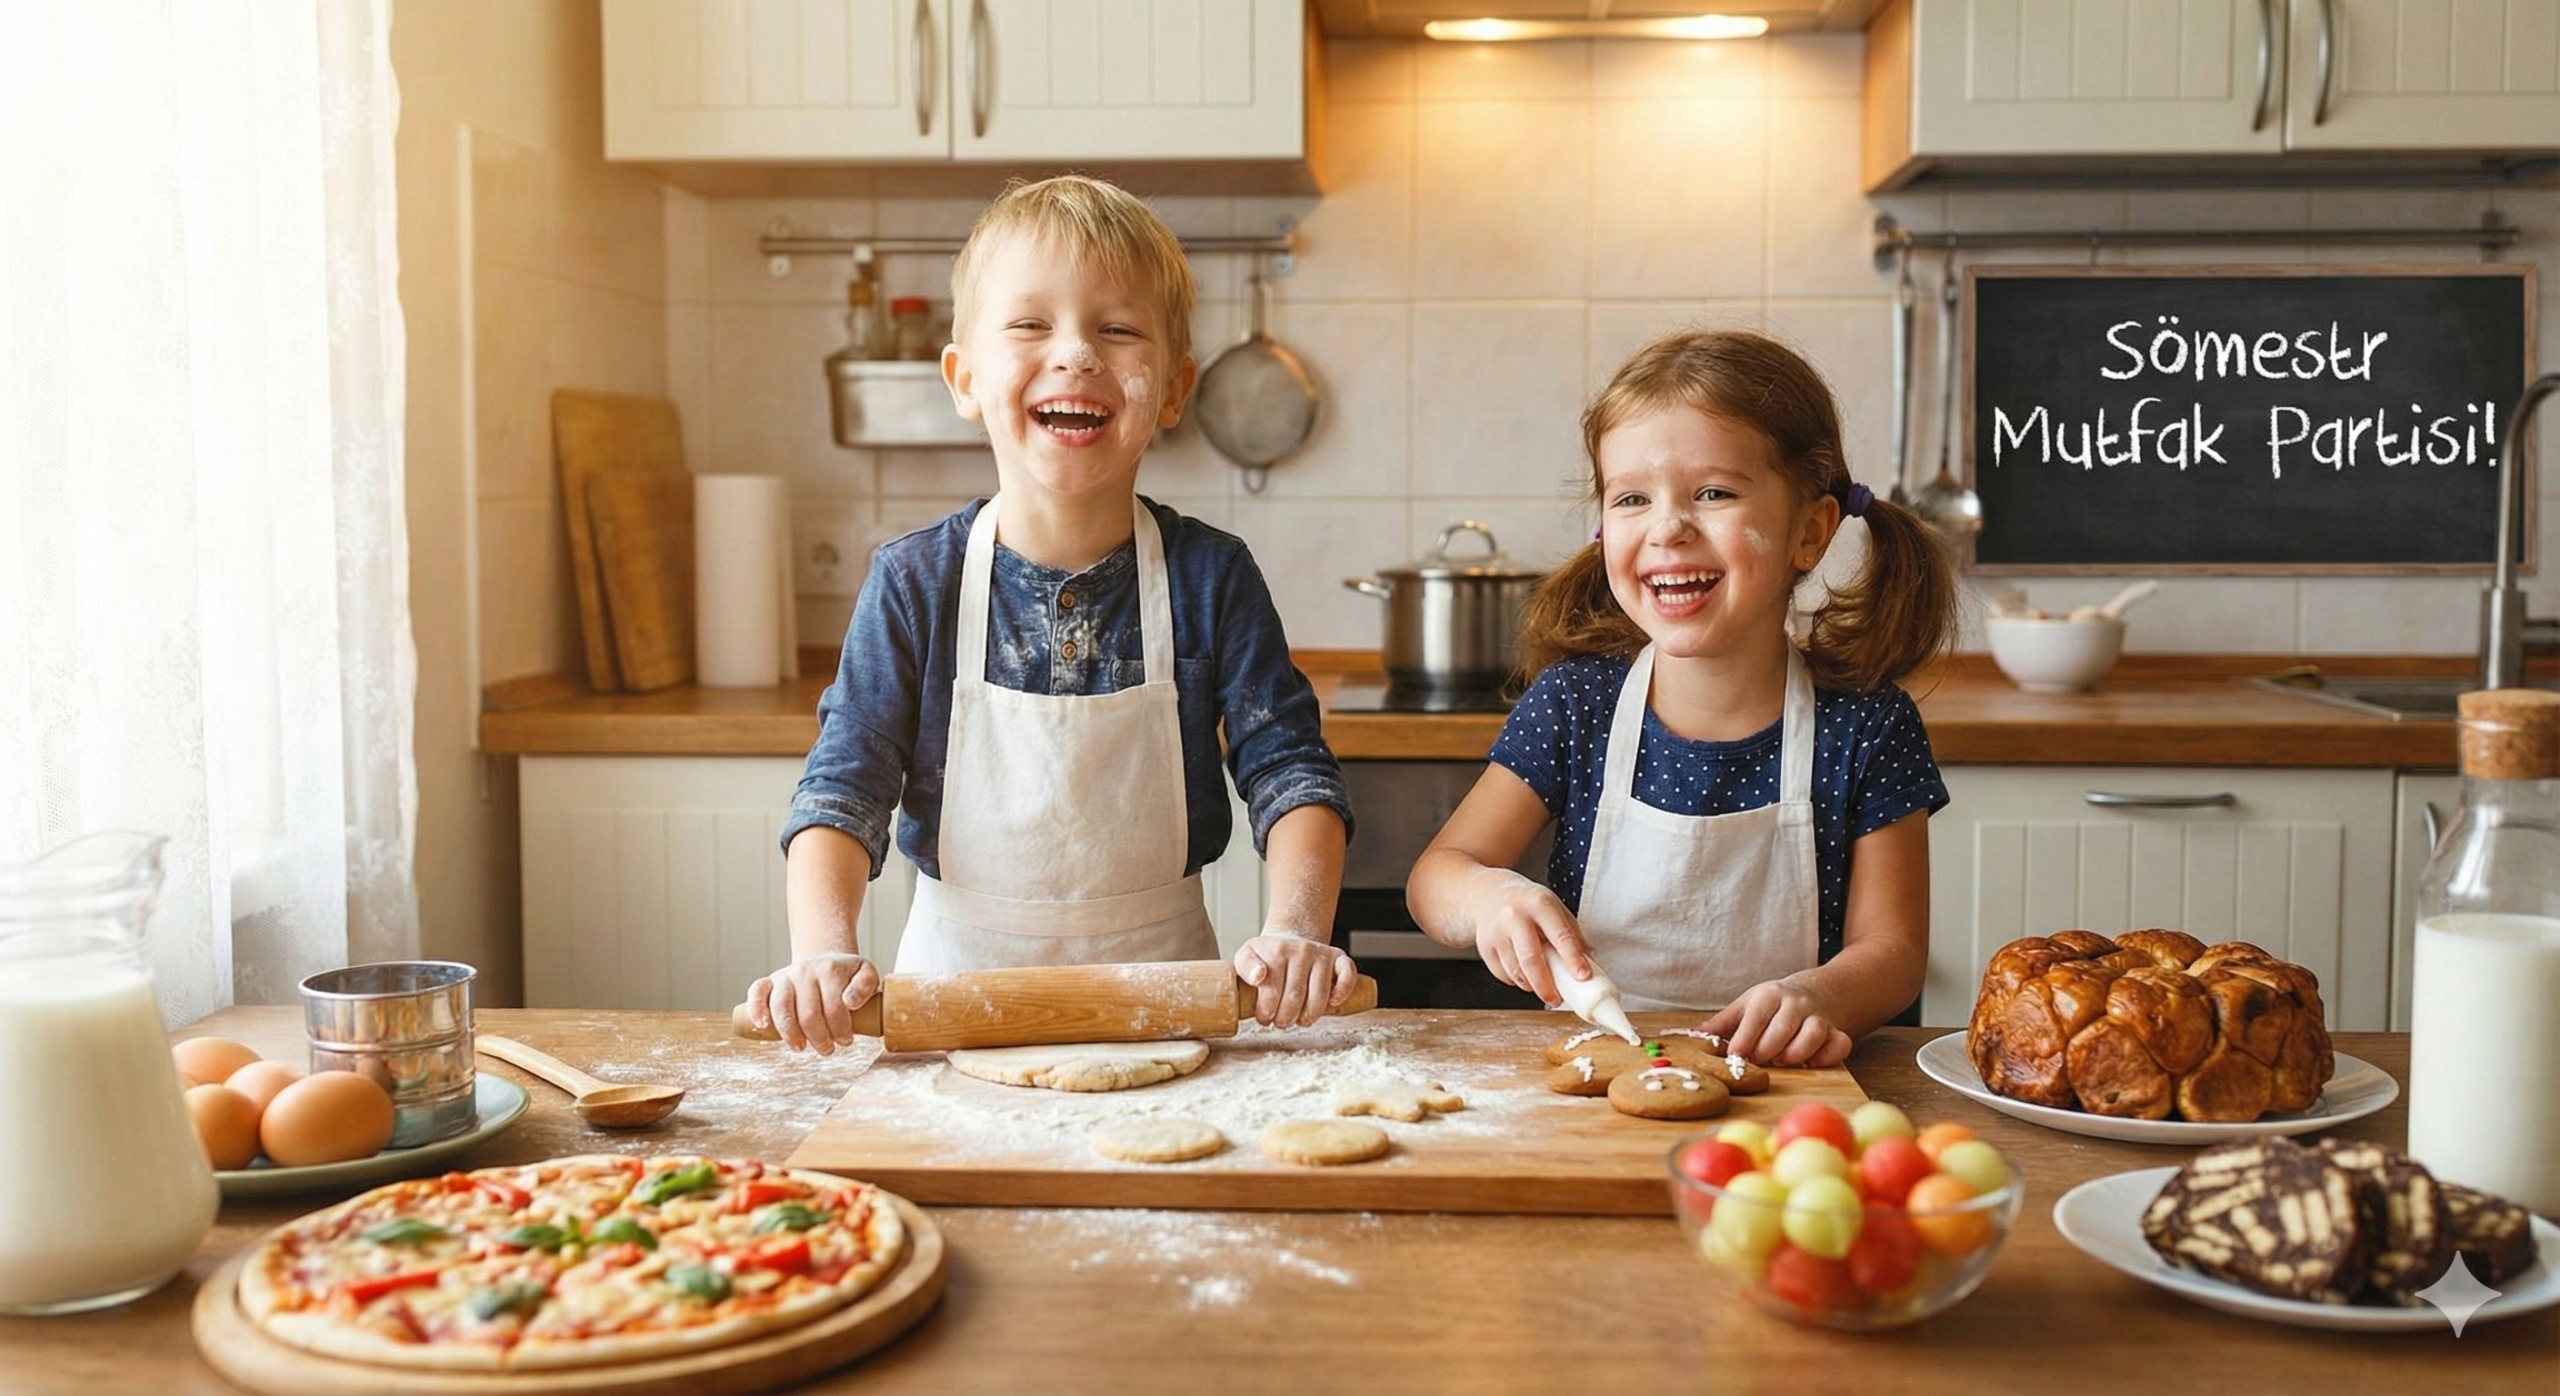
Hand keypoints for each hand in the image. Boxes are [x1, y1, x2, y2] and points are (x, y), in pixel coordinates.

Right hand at [743, 953, 879, 1054]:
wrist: (824, 961)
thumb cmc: (846, 976)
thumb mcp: (865, 973)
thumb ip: (866, 985)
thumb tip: (850, 1002)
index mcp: (830, 970)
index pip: (835, 1007)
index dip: (841, 1029)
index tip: (846, 1041)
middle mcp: (805, 971)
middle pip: (808, 1013)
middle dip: (819, 1038)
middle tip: (827, 1049)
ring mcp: (785, 976)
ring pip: (782, 1006)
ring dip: (790, 1033)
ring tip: (800, 1048)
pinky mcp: (769, 981)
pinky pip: (757, 992)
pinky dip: (757, 1010)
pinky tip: (763, 1027)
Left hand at [1233, 932, 1355, 1026]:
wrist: (1290, 939)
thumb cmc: (1268, 956)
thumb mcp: (1246, 956)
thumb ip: (1245, 966)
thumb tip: (1258, 977)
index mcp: (1276, 950)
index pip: (1272, 990)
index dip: (1266, 1011)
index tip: (1264, 1018)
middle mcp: (1301, 949)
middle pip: (1295, 996)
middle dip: (1285, 1018)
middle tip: (1280, 1022)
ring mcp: (1322, 954)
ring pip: (1320, 993)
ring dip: (1309, 1015)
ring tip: (1300, 1020)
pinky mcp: (1339, 957)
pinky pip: (1348, 975)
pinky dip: (1342, 992)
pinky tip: (1332, 1004)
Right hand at [1458, 867, 1589, 1005]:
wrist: (1490, 894)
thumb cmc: (1529, 904)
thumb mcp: (1554, 909)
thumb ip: (1572, 935)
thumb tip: (1591, 965)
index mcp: (1540, 904)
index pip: (1560, 935)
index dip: (1573, 959)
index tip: (1583, 977)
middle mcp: (1515, 916)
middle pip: (1531, 960)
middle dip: (1546, 986)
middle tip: (1556, 999)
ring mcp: (1496, 931)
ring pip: (1516, 971)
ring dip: (1531, 986)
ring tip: (1541, 986)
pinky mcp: (1484, 945)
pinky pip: (1502, 974)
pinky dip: (1516, 981)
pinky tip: (1523, 976)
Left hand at [1703, 979, 1854, 1067]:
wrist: (1815, 993)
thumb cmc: (1771, 1006)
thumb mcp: (1744, 1007)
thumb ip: (1720, 1025)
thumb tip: (1693, 1039)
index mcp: (1769, 995)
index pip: (1756, 1016)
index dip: (1745, 1039)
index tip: (1736, 1056)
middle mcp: (1796, 1003)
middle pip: (1783, 1028)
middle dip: (1767, 1050)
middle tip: (1757, 1061)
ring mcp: (1819, 1017)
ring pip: (1812, 1035)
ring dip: (1796, 1053)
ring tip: (1782, 1060)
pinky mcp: (1838, 1032)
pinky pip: (1839, 1045)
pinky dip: (1827, 1057)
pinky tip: (1811, 1063)